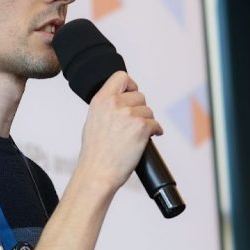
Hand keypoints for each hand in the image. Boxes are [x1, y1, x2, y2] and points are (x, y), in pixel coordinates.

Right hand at [76, 71, 162, 191]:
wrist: (98, 172)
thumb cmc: (95, 153)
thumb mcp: (93, 120)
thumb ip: (107, 106)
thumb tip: (123, 100)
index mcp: (100, 100)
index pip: (121, 76)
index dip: (130, 85)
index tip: (131, 94)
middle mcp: (114, 104)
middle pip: (140, 95)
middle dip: (140, 109)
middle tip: (133, 123)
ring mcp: (129, 115)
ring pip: (149, 111)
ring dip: (147, 122)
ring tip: (136, 135)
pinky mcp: (141, 127)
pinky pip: (156, 124)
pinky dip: (155, 132)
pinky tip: (146, 139)